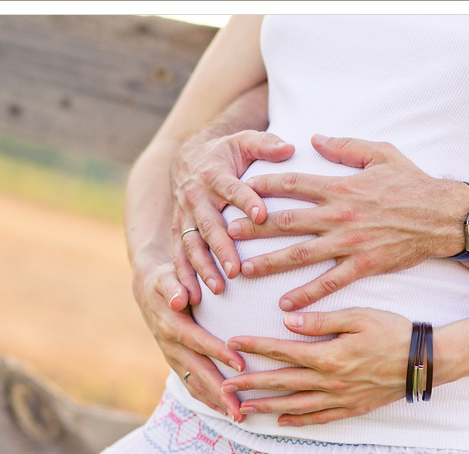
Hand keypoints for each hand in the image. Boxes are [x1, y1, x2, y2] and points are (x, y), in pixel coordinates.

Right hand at [132, 254, 246, 420]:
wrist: (149, 289)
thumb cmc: (166, 279)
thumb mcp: (167, 276)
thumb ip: (174, 285)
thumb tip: (180, 299)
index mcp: (172, 325)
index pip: (198, 341)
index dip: (219, 353)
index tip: (240, 364)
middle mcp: (171, 346)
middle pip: (198, 372)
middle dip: (219, 391)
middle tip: (240, 409)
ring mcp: (173, 358)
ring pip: (195, 384)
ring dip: (216, 402)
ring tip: (239, 417)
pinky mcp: (177, 364)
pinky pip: (192, 386)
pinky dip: (208, 400)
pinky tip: (226, 411)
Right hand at [171, 130, 294, 299]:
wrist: (188, 158)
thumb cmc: (226, 153)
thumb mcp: (243, 141)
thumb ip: (265, 144)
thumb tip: (290, 147)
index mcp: (214, 174)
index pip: (232, 188)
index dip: (246, 200)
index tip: (262, 214)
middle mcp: (196, 197)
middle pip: (209, 225)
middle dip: (222, 248)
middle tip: (237, 269)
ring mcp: (184, 217)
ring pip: (191, 245)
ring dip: (203, 268)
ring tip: (218, 289)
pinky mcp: (178, 231)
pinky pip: (178, 256)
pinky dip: (184, 277)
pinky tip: (192, 298)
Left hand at [220, 308, 412, 425]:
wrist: (426, 361)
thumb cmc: (393, 332)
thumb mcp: (358, 316)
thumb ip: (320, 321)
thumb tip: (286, 321)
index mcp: (328, 355)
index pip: (282, 351)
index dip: (255, 346)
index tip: (232, 343)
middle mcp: (330, 381)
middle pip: (281, 383)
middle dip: (250, 383)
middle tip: (224, 386)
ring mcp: (340, 398)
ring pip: (295, 405)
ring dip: (266, 406)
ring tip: (242, 408)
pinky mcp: (352, 408)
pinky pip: (319, 418)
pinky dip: (299, 421)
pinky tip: (282, 422)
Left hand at [228, 134, 468, 310]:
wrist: (443, 215)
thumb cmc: (412, 182)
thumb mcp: (381, 152)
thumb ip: (345, 146)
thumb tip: (315, 137)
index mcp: (340, 185)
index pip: (292, 183)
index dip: (262, 185)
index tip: (238, 189)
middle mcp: (339, 214)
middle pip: (286, 220)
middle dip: (253, 226)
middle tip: (225, 231)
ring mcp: (349, 242)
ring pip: (300, 254)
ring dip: (268, 262)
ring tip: (243, 270)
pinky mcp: (363, 265)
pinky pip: (328, 283)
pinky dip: (306, 294)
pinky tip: (284, 305)